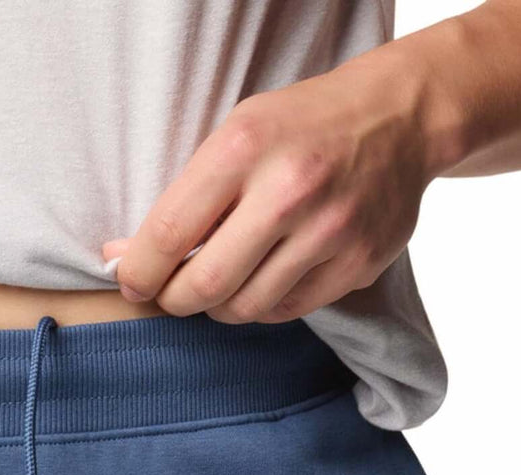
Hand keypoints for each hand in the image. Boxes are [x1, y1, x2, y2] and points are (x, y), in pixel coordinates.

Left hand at [103, 54, 437, 323]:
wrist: (400, 116)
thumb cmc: (298, 129)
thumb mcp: (234, 135)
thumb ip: (180, 199)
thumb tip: (119, 259)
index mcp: (245, 147)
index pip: (167, 235)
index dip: (137, 273)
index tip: (131, 282)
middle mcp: (291, 188)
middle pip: (204, 285)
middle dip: (173, 300)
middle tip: (170, 294)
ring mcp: (331, 228)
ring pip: (244, 308)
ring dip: (217, 307)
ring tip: (220, 281)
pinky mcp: (359, 262)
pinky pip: (285, 311)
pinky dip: (261, 305)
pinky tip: (263, 278)